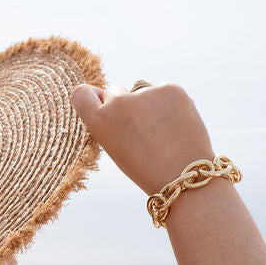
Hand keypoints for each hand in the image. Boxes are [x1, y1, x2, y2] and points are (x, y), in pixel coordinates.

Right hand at [70, 82, 215, 196]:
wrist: (184, 176)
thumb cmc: (147, 168)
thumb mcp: (115, 147)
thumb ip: (109, 121)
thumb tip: (111, 95)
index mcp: (99, 120)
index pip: (81, 94)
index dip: (93, 98)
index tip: (102, 105)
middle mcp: (118, 102)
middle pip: (114, 91)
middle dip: (124, 105)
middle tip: (140, 130)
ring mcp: (144, 93)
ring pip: (142, 92)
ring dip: (149, 105)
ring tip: (162, 133)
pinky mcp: (169, 88)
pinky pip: (164, 92)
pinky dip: (169, 104)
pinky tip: (175, 125)